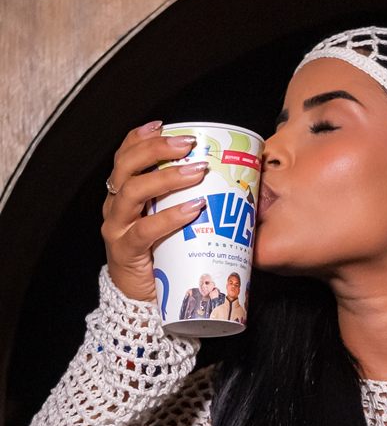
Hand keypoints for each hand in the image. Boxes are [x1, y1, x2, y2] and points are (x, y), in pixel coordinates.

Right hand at [102, 122, 208, 301]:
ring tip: (196, 172)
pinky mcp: (126, 252)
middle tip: (188, 144)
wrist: (145, 301)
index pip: (125, 157)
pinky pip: (144, 230)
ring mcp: (117, 229)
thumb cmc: (164, 256)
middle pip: (126, 167)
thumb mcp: (173, 221)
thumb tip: (231, 178)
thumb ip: (188, 199)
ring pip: (132, 192)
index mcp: (124, 194)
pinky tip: (192, 209)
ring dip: (166, 178)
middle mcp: (115, 207)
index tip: (164, 125)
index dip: (140, 138)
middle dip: (156, 150)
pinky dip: (170, 216)